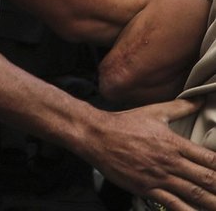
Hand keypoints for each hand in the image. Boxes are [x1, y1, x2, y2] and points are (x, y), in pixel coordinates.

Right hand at [83, 99, 215, 209]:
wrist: (95, 135)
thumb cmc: (124, 123)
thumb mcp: (154, 112)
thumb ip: (180, 107)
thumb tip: (200, 99)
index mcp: (175, 143)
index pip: (210, 159)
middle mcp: (171, 162)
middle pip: (207, 180)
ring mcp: (159, 177)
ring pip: (194, 195)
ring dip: (212, 203)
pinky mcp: (147, 189)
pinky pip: (173, 205)